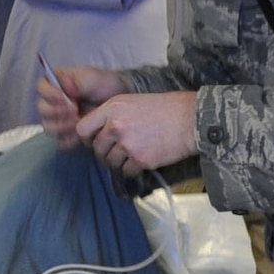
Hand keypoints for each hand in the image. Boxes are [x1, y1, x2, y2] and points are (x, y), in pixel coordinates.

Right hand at [38, 65, 127, 147]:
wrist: (118, 98)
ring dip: (62, 126)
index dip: (50, 94)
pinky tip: (80, 135)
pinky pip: (60, 140)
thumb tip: (64, 88)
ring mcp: (59, 119)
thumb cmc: (104, 84)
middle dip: (57, 112)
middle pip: (42, 109)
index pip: (41, 88)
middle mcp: (53, 101)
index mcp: (56, 84)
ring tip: (78, 122)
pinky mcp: (67, 133)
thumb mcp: (91, 76)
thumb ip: (76, 80)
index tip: (66, 98)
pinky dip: (69, 139)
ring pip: (48, 127)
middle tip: (75, 110)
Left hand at [75, 91, 199, 176]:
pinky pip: (126, 171)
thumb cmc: (166, 109)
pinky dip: (133, 170)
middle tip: (120, 150)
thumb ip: (113, 115)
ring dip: (120, 162)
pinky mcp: (140, 159)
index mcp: (112, 108)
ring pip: (110, 162)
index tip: (95, 142)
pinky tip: (144, 160)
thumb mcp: (133, 102)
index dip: (87, 139)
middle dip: (106, 152)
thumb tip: (99, 133)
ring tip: (135, 154)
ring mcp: (127, 143)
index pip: (82, 129)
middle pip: (97, 148)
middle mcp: (116, 125)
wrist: (191, 119)